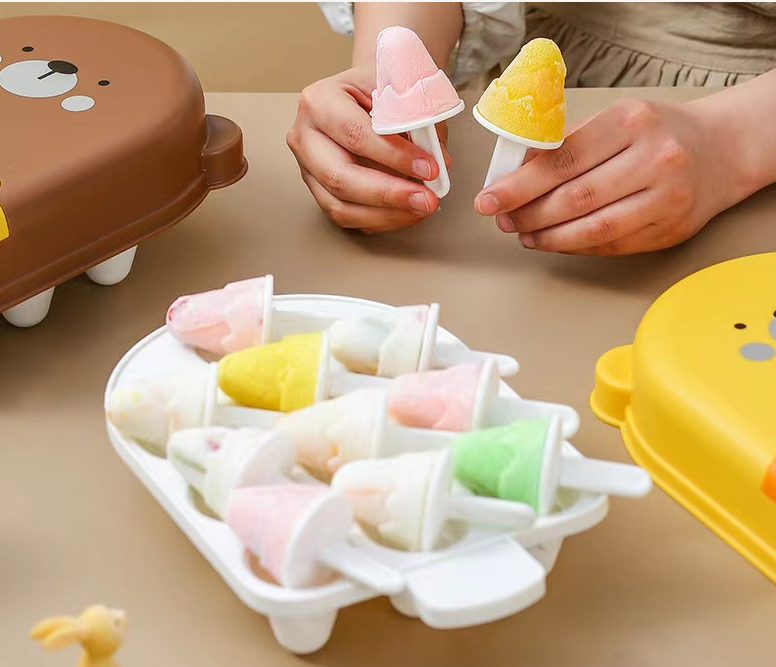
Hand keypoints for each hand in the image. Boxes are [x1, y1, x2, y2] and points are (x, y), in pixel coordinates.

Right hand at [287, 67, 447, 233]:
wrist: (365, 94)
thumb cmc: (381, 89)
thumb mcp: (402, 90)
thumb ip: (420, 122)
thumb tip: (439, 161)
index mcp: (319, 101)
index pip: (355, 134)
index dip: (394, 156)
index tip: (429, 168)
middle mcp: (305, 137)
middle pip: (339, 178)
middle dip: (388, 194)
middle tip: (426, 199)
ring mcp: (309, 169)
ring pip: (341, 206)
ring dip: (387, 214)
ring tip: (422, 208)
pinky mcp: (320, 192)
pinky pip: (348, 217)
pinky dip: (382, 220)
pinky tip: (408, 212)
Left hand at [474, 98, 746, 254]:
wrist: (721, 150)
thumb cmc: (658, 131)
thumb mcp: (615, 119)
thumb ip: (568, 143)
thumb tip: (514, 171)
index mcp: (632, 122)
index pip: (562, 160)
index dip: (518, 185)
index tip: (489, 198)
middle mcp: (654, 159)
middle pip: (573, 198)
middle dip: (527, 214)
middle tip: (502, 219)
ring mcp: (666, 199)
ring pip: (591, 230)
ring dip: (547, 237)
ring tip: (523, 233)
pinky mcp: (669, 230)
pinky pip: (609, 245)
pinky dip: (574, 246)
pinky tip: (553, 241)